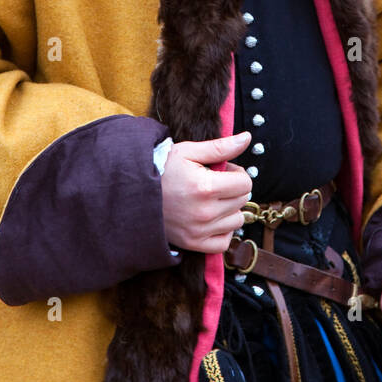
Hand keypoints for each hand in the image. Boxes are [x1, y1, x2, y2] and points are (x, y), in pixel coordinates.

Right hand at [161, 132, 252, 252]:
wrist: (134, 193)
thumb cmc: (161, 169)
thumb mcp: (188, 152)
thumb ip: (220, 147)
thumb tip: (246, 138)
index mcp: (205, 187)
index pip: (245, 183)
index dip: (237, 173)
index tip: (224, 171)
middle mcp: (205, 212)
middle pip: (241, 200)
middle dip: (233, 189)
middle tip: (215, 183)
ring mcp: (199, 230)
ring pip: (236, 221)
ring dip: (229, 209)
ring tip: (212, 200)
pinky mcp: (193, 243)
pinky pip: (224, 242)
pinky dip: (223, 231)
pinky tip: (212, 219)